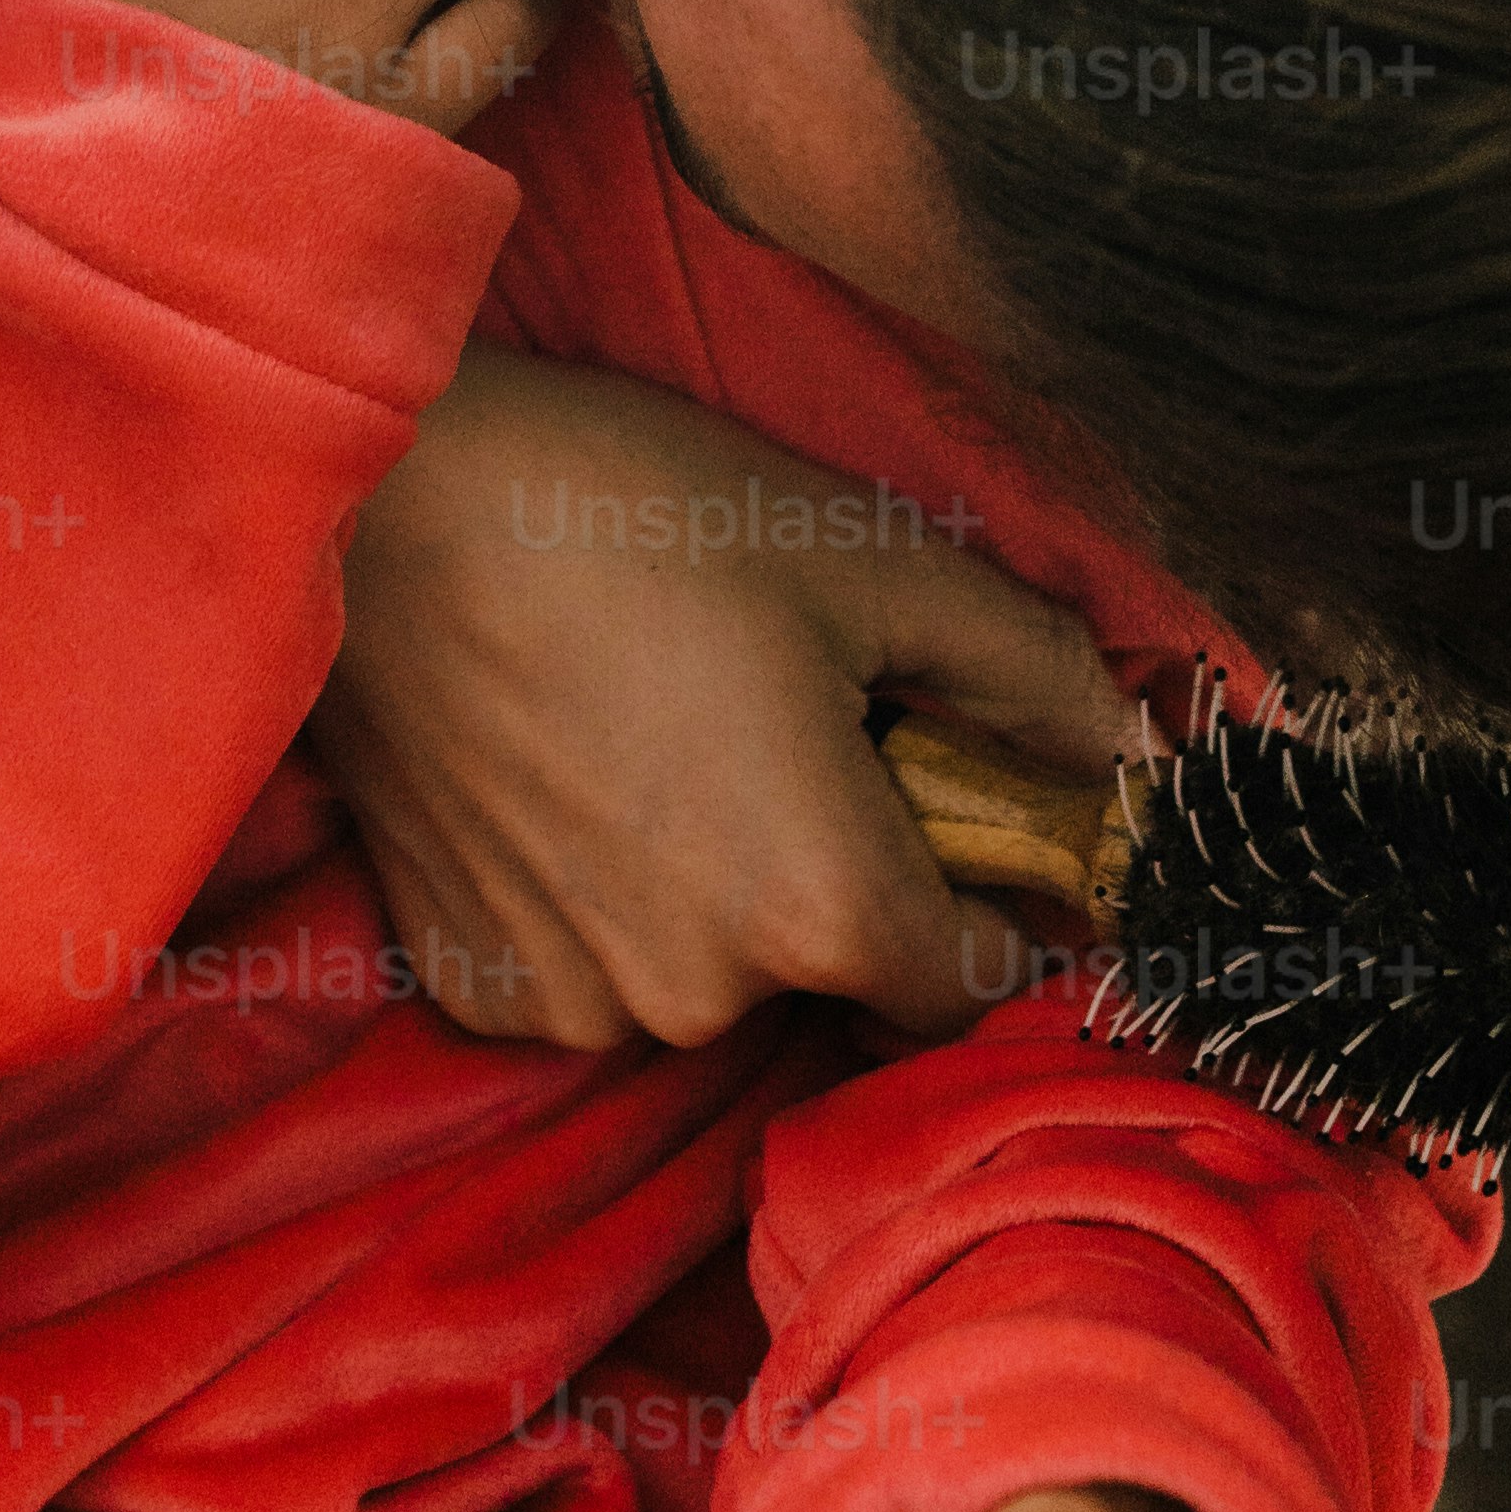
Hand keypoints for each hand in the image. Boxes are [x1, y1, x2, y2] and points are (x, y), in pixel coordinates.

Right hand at [312, 345, 1136, 1048]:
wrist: (383, 506)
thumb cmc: (633, 510)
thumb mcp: (868, 558)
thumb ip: (1026, 669)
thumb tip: (1127, 747)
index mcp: (826, 907)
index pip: (970, 985)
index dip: (982, 899)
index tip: (946, 810)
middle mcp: (703, 997)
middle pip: (833, 975)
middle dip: (836, 872)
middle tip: (781, 725)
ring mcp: (577, 1005)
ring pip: (710, 978)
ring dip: (716, 893)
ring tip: (663, 735)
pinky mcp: (477, 986)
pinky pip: (596, 974)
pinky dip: (605, 903)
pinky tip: (570, 777)